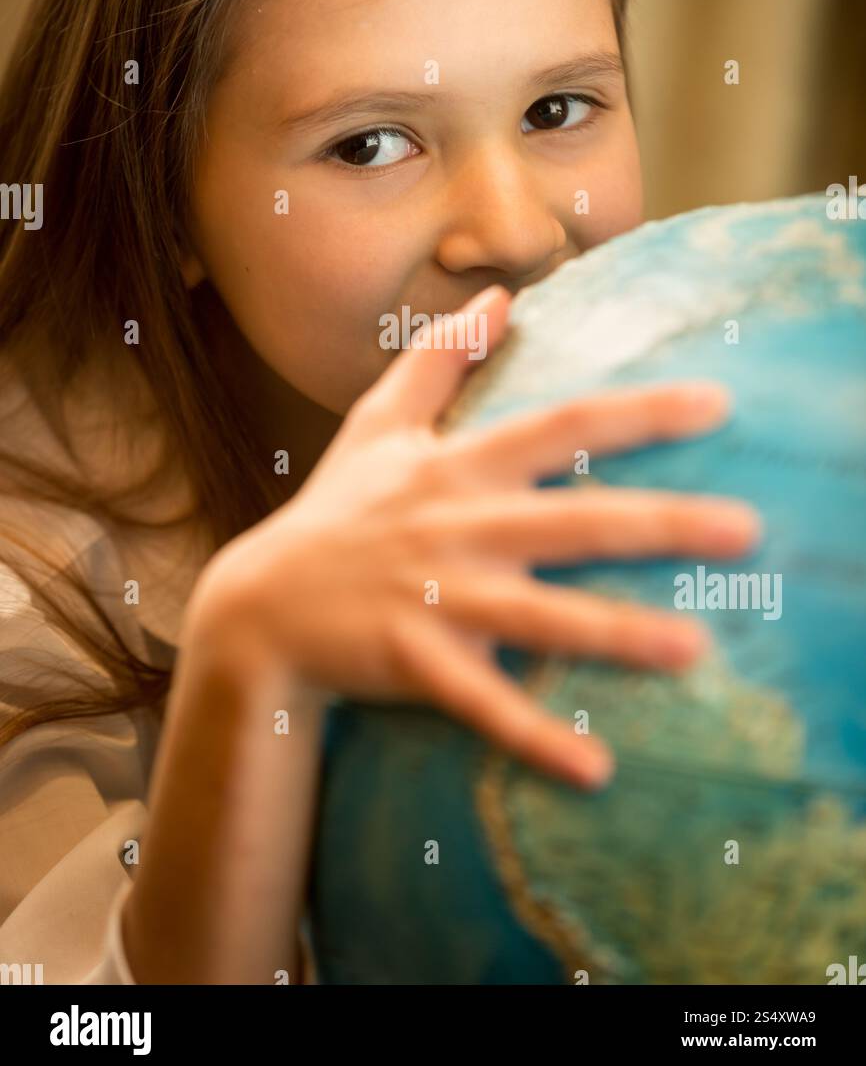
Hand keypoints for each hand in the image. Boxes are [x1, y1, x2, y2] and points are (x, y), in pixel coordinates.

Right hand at [190, 284, 760, 789]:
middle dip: (662, 524)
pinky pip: (484, 705)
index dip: (637, 414)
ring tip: (696, 650)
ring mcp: (438, 596)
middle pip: (574, 521)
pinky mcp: (417, 661)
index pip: (560, 427)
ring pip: (541, 616)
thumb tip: (500, 295)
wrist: (259, 605)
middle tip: (747, 531)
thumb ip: (438, 356)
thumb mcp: (376, 423)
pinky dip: (535, 739)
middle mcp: (459, 525)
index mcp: (457, 466)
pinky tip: (596, 770)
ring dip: (618, 634)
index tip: (716, 407)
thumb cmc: (333, 511)